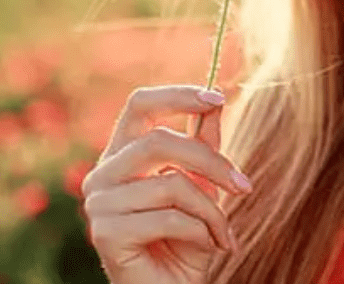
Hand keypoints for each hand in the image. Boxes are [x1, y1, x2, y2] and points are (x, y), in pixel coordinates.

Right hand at [82, 85, 251, 283]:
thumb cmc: (185, 240)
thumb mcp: (202, 187)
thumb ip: (203, 145)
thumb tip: (217, 101)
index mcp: (120, 155)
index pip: (139, 105)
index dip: (178, 96)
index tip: (219, 98)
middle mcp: (102, 174)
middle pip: (158, 141)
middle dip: (211, 162)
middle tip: (244, 186)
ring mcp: (99, 204)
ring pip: (170, 183)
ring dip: (211, 210)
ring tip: (224, 234)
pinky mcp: (105, 233)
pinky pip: (168, 218)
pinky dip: (200, 232)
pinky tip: (208, 246)